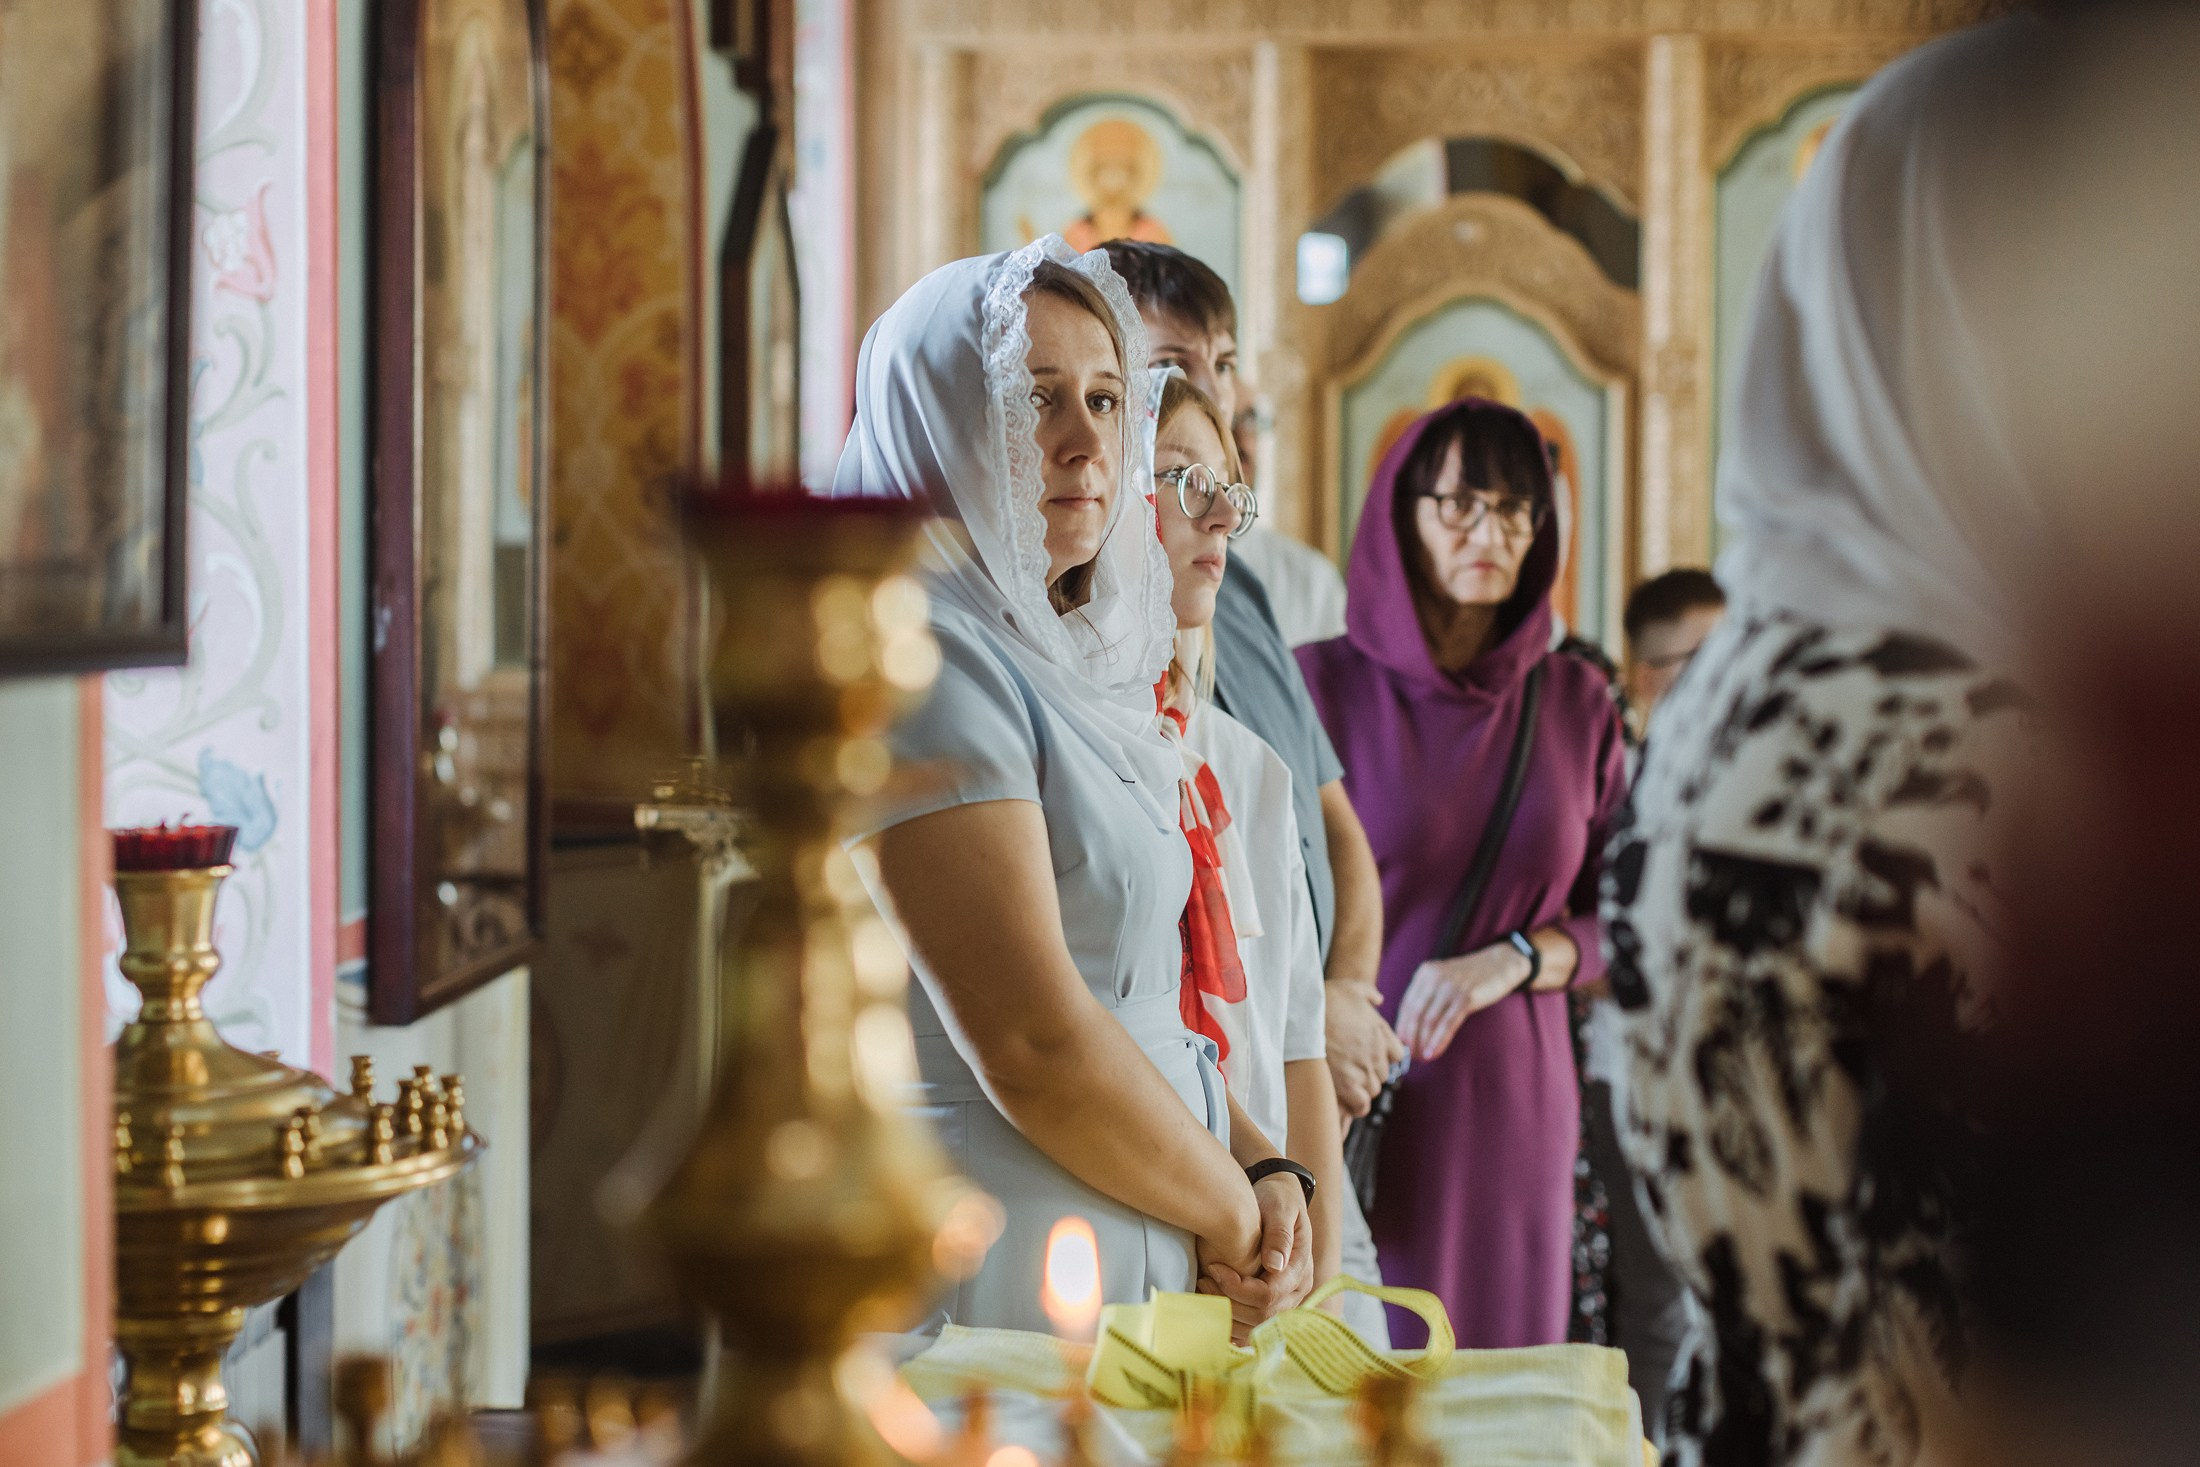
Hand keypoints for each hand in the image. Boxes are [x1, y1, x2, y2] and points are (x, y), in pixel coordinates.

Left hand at [1197, 1174, 1313, 1341]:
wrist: (1278, 1199)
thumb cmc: (1277, 1199)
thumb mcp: (1280, 1207)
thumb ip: (1279, 1233)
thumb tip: (1275, 1264)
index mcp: (1299, 1271)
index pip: (1268, 1296)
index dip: (1237, 1287)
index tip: (1214, 1267)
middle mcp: (1295, 1292)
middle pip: (1260, 1317)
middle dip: (1228, 1302)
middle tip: (1203, 1279)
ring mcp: (1284, 1302)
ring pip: (1254, 1328)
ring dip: (1226, 1314)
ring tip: (1204, 1288)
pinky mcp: (1270, 1304)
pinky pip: (1249, 1327)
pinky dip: (1229, 1321)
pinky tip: (1212, 1302)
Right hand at [1324, 981, 1404, 1117]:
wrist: (1306, 1012)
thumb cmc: (1325, 999)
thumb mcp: (1352, 987)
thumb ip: (1369, 993)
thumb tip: (1379, 999)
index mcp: (1381, 1032)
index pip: (1396, 1055)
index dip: (1383, 1057)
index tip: (1367, 1056)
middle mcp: (1377, 1053)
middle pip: (1382, 1074)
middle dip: (1369, 1073)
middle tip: (1349, 1068)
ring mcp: (1364, 1070)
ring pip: (1372, 1090)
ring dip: (1361, 1088)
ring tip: (1342, 1081)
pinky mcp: (1347, 1084)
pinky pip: (1361, 1105)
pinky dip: (1355, 1105)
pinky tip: (1344, 1098)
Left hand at [1394, 942, 1530, 1061]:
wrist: (1500, 964)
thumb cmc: (1470, 978)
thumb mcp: (1444, 980)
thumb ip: (1428, 996)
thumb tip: (1411, 1028)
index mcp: (1425, 973)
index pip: (1406, 1004)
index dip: (1402, 1027)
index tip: (1402, 1045)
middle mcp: (1434, 977)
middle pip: (1415, 1013)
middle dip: (1411, 1038)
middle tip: (1412, 1056)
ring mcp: (1450, 986)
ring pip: (1429, 1020)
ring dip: (1423, 1042)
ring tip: (1422, 1057)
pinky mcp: (1466, 996)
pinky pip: (1447, 1023)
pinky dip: (1438, 1040)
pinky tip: (1433, 1052)